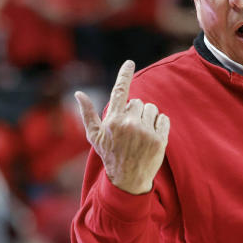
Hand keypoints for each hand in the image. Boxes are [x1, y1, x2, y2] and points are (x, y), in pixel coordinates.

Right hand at [75, 60, 169, 194]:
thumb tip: (78, 93)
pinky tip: (151, 136)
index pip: (119, 91)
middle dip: (135, 112)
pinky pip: (164, 119)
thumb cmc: (110, 155)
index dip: (124, 74)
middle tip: (130, 129)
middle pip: (138, 102)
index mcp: (113, 120)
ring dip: (148, 118)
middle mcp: (129, 124)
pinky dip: (160, 124)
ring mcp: (146, 132)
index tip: (129, 62)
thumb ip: (87, 113)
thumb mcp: (95, 136)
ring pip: (152, 109)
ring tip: (140, 134)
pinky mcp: (160, 140)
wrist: (128, 180)